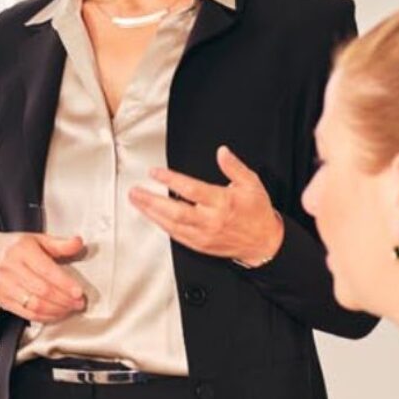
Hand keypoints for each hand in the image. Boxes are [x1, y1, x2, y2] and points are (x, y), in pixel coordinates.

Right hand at [0, 231, 85, 321]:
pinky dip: (44, 317)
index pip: (46, 270)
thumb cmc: (13, 248)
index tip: (78, 291)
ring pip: (34, 304)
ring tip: (70, 308)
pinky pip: (26, 313)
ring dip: (56, 310)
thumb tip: (77, 243)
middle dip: (64, 300)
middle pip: (42, 290)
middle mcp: (11, 268)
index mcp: (22, 250)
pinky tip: (56, 314)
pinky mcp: (3, 300)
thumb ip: (59, 243)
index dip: (64, 283)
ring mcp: (5, 286)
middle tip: (78, 302)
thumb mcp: (36, 239)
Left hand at [128, 146, 283, 265]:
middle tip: (135, 191)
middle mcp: (211, 220)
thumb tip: (222, 152)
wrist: (263, 242)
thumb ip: (234, 167)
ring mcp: (204, 235)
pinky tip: (152, 216)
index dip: (171, 180)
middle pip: (175, 211)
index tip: (155, 172)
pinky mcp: (200, 245)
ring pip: (172, 225)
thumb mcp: (251, 183)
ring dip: (151, 213)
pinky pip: (176, 235)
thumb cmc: (257, 212)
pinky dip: (161, 225)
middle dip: (152, 201)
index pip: (191, 190)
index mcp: (222, 203)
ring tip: (137, 201)